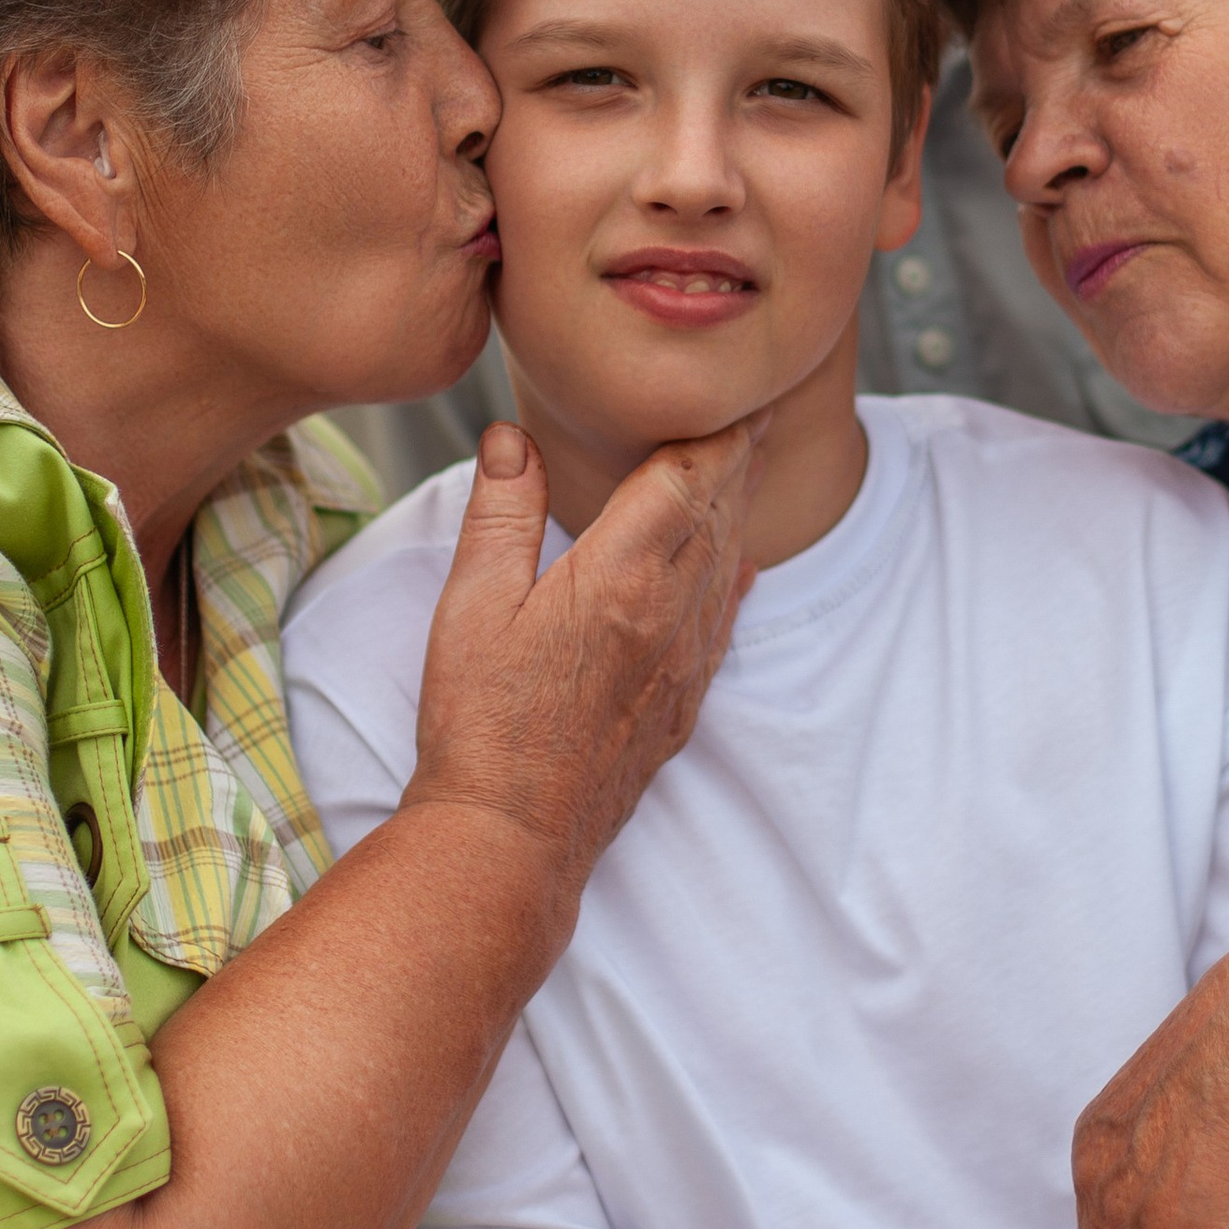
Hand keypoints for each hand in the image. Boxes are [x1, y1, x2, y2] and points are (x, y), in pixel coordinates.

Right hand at [404, 415, 763, 896]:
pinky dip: (735, 579)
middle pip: (721, 512)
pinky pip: (724, 623)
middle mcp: (671, 613)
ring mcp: (684, 663)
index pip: (689, 476)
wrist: (510, 838)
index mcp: (623, 575)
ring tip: (745, 467)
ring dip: (739, 509)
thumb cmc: (481, 723)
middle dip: (739, 456)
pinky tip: (741, 568)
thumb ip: (501, 512)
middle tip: (757, 409)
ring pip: (728, 563)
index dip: (717, 429)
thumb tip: (513, 437)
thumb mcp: (471, 604)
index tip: (736, 390)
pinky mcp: (681, 704)